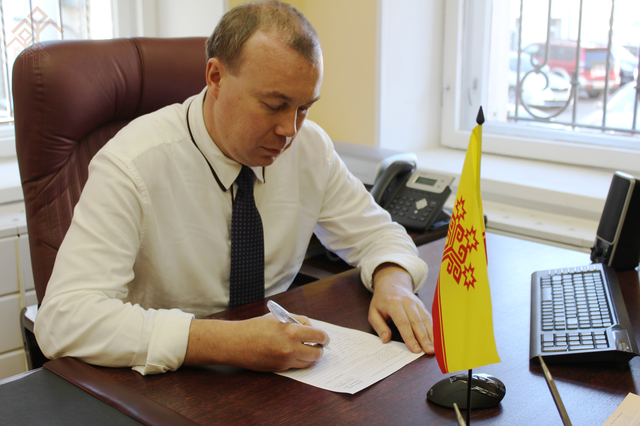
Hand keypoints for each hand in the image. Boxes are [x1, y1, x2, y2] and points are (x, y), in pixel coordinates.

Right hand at [184, 314, 329, 371]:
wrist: (236, 342)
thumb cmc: (255, 327)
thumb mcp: (278, 318)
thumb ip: (297, 321)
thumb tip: (311, 328)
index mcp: (292, 331)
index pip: (318, 336)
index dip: (324, 337)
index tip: (324, 337)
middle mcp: (291, 348)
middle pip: (317, 353)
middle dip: (319, 349)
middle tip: (317, 345)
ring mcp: (285, 360)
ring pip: (308, 362)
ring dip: (309, 356)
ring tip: (305, 348)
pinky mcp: (279, 369)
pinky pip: (295, 366)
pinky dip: (297, 360)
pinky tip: (291, 352)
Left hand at [368, 263, 433, 354]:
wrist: (392, 284)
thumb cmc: (381, 300)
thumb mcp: (373, 312)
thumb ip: (379, 326)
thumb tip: (386, 339)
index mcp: (393, 303)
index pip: (403, 322)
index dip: (410, 337)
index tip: (415, 349)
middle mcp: (407, 302)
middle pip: (417, 321)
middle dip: (423, 338)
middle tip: (428, 351)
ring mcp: (416, 303)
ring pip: (425, 319)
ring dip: (431, 334)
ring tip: (434, 348)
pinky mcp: (422, 305)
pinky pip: (429, 317)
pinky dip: (433, 329)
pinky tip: (435, 339)